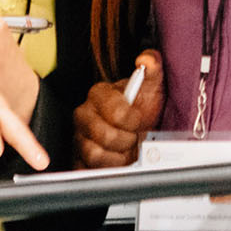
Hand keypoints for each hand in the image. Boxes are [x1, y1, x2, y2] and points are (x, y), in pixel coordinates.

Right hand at [73, 50, 164, 168]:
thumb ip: (152, 68)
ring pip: (94, 154)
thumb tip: (146, 60)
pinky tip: (119, 163)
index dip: (131, 119)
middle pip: (102, 135)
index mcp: (98, 95)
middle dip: (126, 140)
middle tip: (135, 137)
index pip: (114, 111)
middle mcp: (84, 115)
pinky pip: (87, 170)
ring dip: (118, 157)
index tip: (139, 119)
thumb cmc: (142, 107)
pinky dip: (107, 170)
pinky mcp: (78, 159)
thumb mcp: (152, 86)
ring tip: (128, 151)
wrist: (140, 129)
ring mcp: (79, 138)